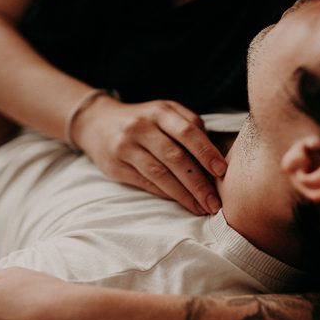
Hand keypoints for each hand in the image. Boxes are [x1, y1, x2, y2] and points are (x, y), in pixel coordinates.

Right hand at [71, 96, 226, 214]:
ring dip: (184, 194)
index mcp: (160, 112)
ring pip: (160, 174)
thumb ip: (190, 127)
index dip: (206, 152)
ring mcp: (126, 147)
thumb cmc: (144, 120)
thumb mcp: (165, 113)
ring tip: (201, 207)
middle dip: (198, 182)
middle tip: (215, 202)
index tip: (222, 172)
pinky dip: (166, 194)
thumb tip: (217, 159)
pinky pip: (146, 182)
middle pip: (175, 157)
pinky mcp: (116, 166)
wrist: (97, 122)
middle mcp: (141, 127)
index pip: (187, 131)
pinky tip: (181, 202)